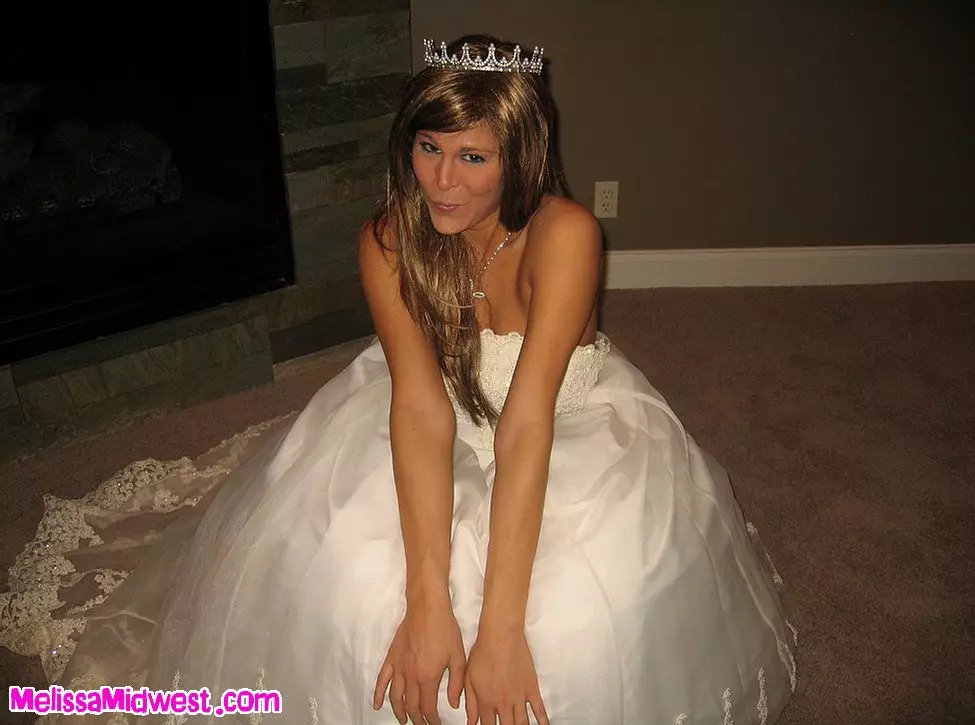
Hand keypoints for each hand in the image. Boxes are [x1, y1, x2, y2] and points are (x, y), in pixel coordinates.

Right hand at [374, 592, 466, 724]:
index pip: (428, 707)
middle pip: (411, 706)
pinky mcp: (391, 658)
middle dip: (417, 719)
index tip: (436, 724)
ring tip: (403, 721)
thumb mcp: (458, 656)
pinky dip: (378, 694)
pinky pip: (382, 680)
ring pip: (395, 697)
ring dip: (399, 712)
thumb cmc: (445, 629)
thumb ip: (456, 683)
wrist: (428, 608)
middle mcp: (411, 675)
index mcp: (428, 677)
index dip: (432, 720)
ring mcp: (399, 667)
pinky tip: (376, 704)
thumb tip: (454, 703)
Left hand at [464, 623, 549, 724]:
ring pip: (522, 723)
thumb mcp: (469, 677)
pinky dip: (542, 721)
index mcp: (486, 701)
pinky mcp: (532, 688)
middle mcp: (503, 703)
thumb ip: (470, 703)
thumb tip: (470, 721)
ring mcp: (519, 697)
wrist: (501, 636)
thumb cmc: (483, 652)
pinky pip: (539, 709)